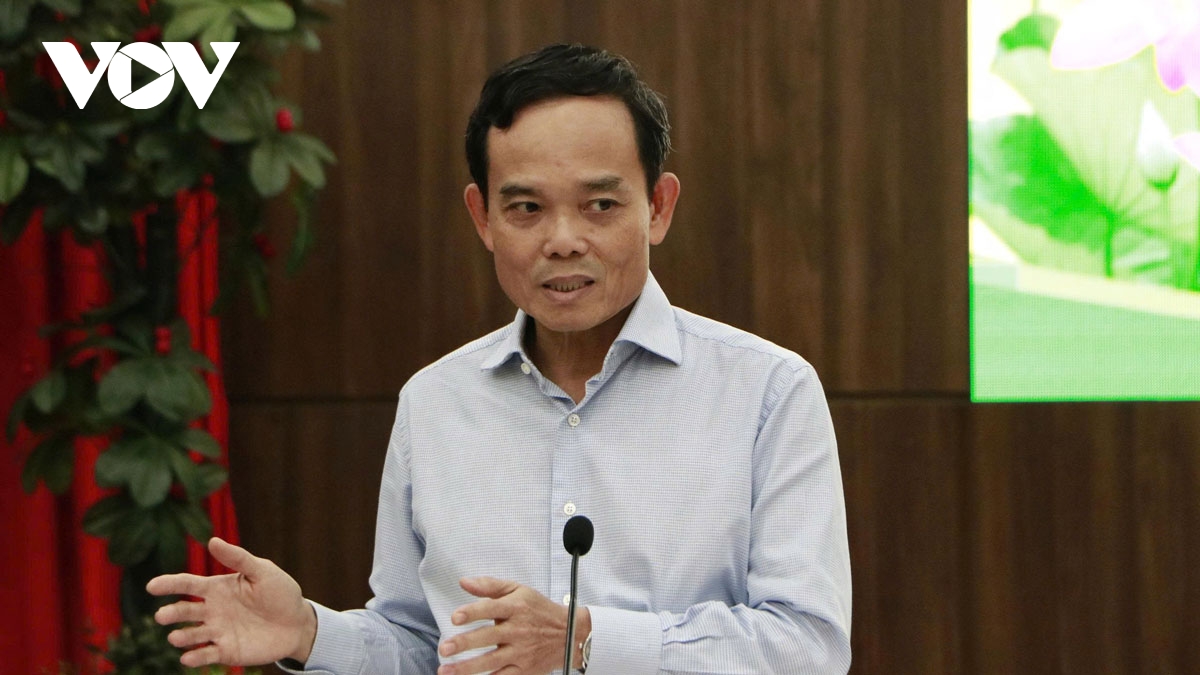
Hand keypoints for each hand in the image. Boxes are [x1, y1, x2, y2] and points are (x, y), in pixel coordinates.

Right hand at [145, 537, 316, 667]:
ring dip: (181, 636)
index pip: (188, 584)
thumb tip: (212, 541)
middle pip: (184, 611)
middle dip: (171, 613)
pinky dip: (195, 657)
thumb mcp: (262, 571)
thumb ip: (238, 558)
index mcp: (218, 588)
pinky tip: (188, 657)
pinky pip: (206, 655)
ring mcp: (218, 632)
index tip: (152, 586)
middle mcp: (212, 610)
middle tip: (162, 616)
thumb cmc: (280, 593)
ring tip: (175, 637)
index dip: (169, 584)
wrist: (298, 623)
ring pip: (191, 635)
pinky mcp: (226, 652)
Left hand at [437, 577, 589, 674]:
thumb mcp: (518, 590)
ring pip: (491, 661)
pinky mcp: (524, 670)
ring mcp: (521, 652)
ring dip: (467, 668)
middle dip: (465, 644)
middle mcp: (518, 630)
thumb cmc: (539, 610)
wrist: (570, 634)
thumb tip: (464, 582)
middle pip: (488, 637)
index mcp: (516, 608)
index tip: (455, 617)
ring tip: (445, 670)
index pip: (491, 609)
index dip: (472, 612)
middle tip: (444, 648)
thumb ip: (490, 586)